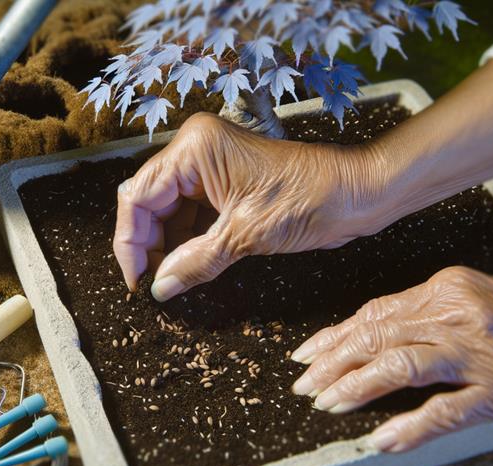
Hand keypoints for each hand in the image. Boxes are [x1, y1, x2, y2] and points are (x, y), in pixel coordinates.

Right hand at [113, 112, 386, 300]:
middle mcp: (196, 150)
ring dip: (167, 245)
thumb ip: (195, 263)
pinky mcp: (225, 182)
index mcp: (194, 149)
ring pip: (167, 210)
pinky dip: (187, 241)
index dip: (131, 242)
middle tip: (153, 284)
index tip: (137, 281)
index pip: (139, 196)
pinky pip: (191, 213)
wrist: (360, 193)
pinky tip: (188, 266)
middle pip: (148, 201)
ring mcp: (210, 165)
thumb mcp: (245, 237)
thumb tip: (161, 288)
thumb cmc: (313, 199)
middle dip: (147, 244)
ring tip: (171, 280)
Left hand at [290, 266, 492, 452]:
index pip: (374, 311)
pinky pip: (441, 411)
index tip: (307, 352)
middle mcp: (456, 315)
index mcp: (448, 289)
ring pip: (396, 366)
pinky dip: (407, 427)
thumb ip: (431, 311)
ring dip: (355, 387)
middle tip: (303, 383)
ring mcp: (476, 354)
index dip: (335, 335)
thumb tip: (379, 332)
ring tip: (327, 403)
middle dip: (331, 363)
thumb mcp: (481, 296)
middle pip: (374, 336)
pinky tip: (381, 439)